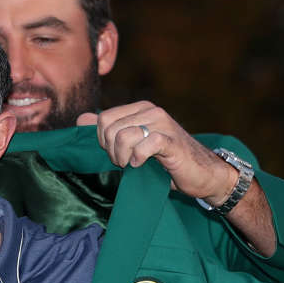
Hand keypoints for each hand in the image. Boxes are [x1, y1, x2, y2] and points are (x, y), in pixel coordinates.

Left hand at [79, 101, 236, 201]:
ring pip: (123, 136)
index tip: (117, 154)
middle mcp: (151, 110)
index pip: (103, 119)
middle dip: (112, 151)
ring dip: (124, 157)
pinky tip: (144, 165)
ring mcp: (162, 124)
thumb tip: (81, 119)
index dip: (103, 142)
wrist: (202, 174)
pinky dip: (139, 159)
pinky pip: (144, 146)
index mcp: (140, 108)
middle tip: (126, 162)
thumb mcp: (134, 145)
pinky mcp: (171, 141)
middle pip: (110, 128)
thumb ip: (108, 131)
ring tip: (134, 164)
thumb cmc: (166, 161)